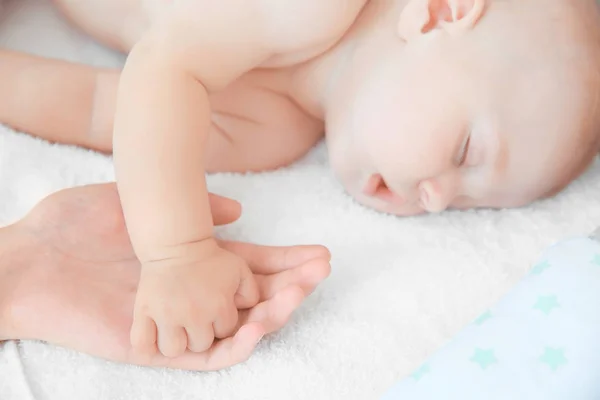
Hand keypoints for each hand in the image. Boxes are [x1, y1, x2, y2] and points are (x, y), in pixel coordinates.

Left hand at [5, 183, 330, 370]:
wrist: (31, 256)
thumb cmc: (76, 225)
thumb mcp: (139, 202)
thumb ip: (192, 207)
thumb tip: (239, 211)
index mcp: (192, 262)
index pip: (251, 267)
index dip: (285, 262)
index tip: (318, 255)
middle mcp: (192, 294)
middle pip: (254, 297)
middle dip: (291, 286)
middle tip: (320, 271)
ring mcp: (178, 322)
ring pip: (239, 327)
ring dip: (274, 314)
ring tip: (300, 292)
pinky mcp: (159, 348)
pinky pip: (207, 357)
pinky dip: (237, 345)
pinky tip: (261, 325)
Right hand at [132, 239, 259, 357]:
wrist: (176, 241)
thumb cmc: (209, 258)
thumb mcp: (240, 271)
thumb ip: (250, 294)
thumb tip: (246, 311)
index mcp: (219, 305)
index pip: (225, 333)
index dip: (221, 323)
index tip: (214, 308)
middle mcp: (194, 314)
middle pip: (200, 345)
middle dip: (200, 334)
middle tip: (194, 314)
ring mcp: (167, 315)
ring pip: (173, 350)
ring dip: (174, 341)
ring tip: (174, 325)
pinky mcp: (144, 311)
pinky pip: (142, 345)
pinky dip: (146, 346)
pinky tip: (153, 336)